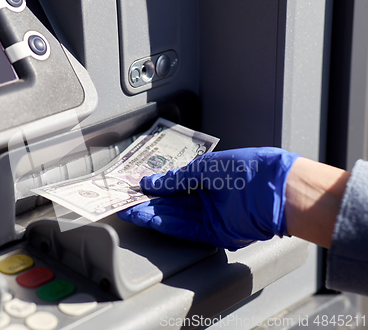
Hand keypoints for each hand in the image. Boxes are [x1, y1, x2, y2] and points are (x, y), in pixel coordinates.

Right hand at [118, 147, 299, 250]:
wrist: (274, 190)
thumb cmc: (245, 169)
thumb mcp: (204, 168)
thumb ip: (176, 178)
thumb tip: (151, 182)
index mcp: (208, 177)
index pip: (176, 184)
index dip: (156, 187)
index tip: (137, 188)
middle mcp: (209, 197)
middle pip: (173, 203)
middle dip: (150, 203)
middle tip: (128, 203)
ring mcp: (212, 216)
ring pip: (176, 217)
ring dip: (154, 215)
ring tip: (133, 212)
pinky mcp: (216, 233)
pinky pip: (187, 230)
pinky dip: (168, 225)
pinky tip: (151, 220)